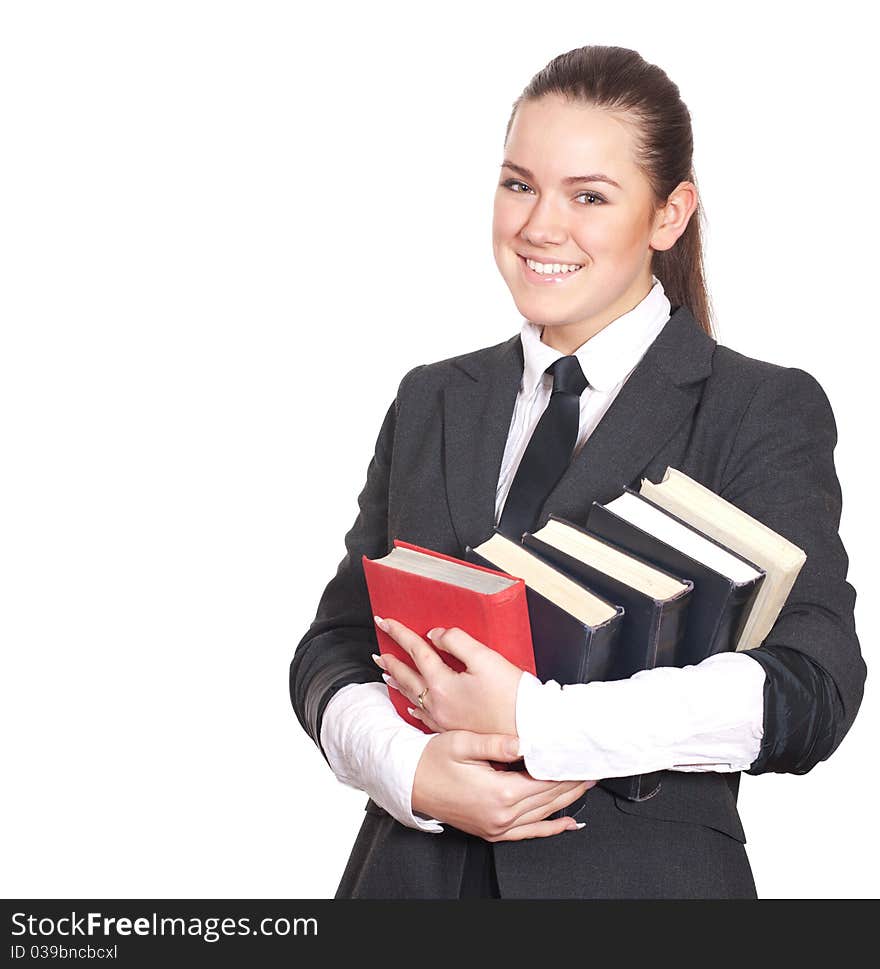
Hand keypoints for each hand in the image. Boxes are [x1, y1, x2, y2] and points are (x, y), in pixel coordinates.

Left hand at [372, 616, 522, 735]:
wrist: (530, 731)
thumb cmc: (513, 696)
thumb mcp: (485, 658)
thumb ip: (456, 641)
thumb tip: (436, 635)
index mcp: (443, 684)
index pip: (416, 651)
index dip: (400, 633)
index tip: (385, 622)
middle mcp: (438, 704)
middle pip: (408, 676)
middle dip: (391, 660)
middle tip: (378, 650)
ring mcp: (444, 720)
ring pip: (412, 697)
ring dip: (397, 682)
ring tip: (385, 673)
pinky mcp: (454, 731)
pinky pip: (424, 716)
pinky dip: (413, 707)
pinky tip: (411, 707)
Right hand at [413, 730, 595, 840]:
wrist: (409, 782)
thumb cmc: (432, 760)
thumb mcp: (463, 743)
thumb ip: (497, 743)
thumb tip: (526, 741)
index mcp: (499, 792)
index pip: (545, 782)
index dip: (566, 770)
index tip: (582, 758)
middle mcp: (501, 815)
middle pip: (549, 799)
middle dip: (573, 783)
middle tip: (593, 769)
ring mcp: (496, 827)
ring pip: (543, 816)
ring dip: (567, 802)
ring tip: (586, 786)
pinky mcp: (492, 831)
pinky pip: (529, 833)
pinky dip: (550, 829)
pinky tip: (566, 824)